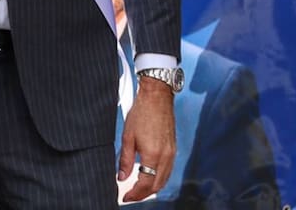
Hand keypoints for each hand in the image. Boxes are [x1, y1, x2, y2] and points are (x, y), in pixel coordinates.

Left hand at [117, 78, 176, 201]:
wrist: (157, 98)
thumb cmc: (142, 113)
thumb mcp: (127, 136)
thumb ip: (125, 159)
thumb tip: (122, 177)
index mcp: (153, 155)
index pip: (145, 183)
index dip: (135, 194)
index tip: (125, 196)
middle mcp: (166, 157)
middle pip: (157, 185)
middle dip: (143, 194)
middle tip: (130, 196)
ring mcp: (172, 154)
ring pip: (164, 179)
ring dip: (152, 188)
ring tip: (138, 190)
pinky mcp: (173, 149)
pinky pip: (168, 171)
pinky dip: (159, 179)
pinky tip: (150, 178)